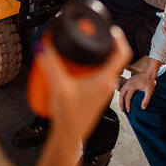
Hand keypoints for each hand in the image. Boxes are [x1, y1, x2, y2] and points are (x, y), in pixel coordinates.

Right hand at [37, 25, 130, 139]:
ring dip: (96, 57)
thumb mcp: (59, 86)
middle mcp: (107, 84)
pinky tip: (76, 68)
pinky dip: (90, 67)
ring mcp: (102, 89)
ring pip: (104, 67)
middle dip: (103, 45)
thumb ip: (50, 65)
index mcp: (105, 79)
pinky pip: (97, 74)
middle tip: (90, 38)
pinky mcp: (95, 94)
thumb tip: (43, 48)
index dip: (119, 38)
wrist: (69, 136)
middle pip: (113, 58)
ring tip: (81, 50)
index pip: (122, 54)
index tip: (111, 29)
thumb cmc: (69, 117)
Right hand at [119, 60, 158, 111]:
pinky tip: (124, 96)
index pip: (127, 98)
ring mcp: (128, 81)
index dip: (127, 105)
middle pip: (121, 95)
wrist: (149, 72)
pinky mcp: (129, 81)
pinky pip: (123, 88)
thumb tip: (143, 108)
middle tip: (122, 110)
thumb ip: (146, 100)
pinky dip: (122, 93)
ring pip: (121, 91)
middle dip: (121, 103)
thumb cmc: (150, 81)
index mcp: (132, 86)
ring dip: (121, 98)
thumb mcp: (149, 92)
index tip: (128, 110)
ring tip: (122, 105)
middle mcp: (128, 84)